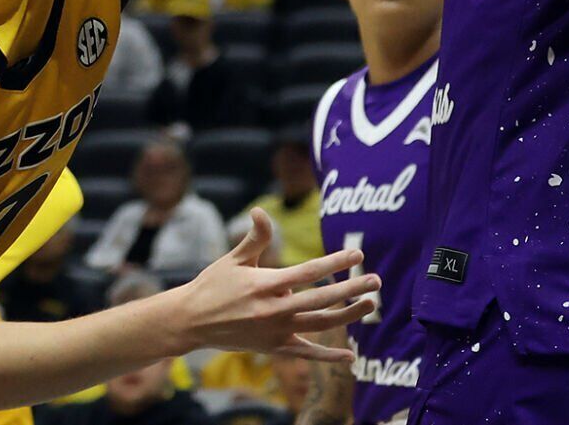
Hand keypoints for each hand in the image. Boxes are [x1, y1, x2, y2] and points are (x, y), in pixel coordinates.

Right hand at [178, 208, 375, 358]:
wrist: (192, 321)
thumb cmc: (213, 285)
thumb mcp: (233, 258)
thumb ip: (254, 237)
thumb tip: (261, 211)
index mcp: (265, 283)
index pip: (309, 271)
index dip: (335, 262)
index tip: (357, 255)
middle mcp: (274, 309)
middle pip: (322, 298)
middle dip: (352, 289)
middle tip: (376, 281)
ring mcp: (275, 331)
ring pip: (320, 324)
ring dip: (348, 316)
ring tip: (370, 306)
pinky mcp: (274, 347)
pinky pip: (306, 353)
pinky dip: (329, 356)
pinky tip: (350, 357)